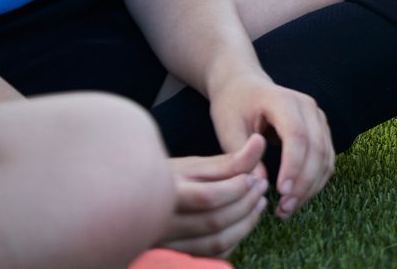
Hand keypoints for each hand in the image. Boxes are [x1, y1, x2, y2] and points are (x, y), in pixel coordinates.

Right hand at [162, 136, 266, 255]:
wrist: (135, 203)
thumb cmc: (168, 179)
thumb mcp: (193, 165)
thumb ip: (228, 160)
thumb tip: (260, 140)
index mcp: (163, 196)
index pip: (207, 198)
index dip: (237, 188)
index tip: (254, 176)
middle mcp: (159, 226)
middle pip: (213, 222)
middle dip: (246, 204)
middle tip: (261, 186)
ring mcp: (165, 246)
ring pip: (214, 244)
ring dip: (246, 224)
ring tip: (259, 202)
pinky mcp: (174, 257)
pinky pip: (211, 256)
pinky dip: (234, 240)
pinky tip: (243, 222)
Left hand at [207, 73, 333, 219]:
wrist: (244, 86)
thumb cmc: (233, 106)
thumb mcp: (228, 128)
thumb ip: (242, 156)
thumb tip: (259, 185)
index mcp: (283, 101)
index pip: (297, 135)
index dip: (292, 165)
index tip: (280, 192)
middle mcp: (308, 107)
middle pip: (316, 148)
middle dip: (303, 182)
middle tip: (284, 209)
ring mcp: (318, 118)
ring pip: (326, 156)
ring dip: (311, 186)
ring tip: (288, 209)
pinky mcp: (321, 130)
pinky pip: (327, 158)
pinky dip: (316, 180)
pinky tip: (299, 197)